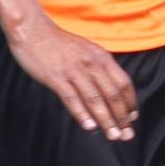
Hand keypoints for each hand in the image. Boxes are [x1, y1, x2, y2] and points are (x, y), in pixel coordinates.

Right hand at [7, 15, 137, 140]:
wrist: (32, 29)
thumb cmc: (59, 43)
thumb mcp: (86, 50)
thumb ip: (98, 67)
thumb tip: (107, 90)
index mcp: (101, 56)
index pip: (123, 82)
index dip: (130, 102)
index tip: (132, 118)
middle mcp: (91, 63)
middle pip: (112, 94)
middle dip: (121, 117)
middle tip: (127, 135)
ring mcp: (74, 71)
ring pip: (95, 99)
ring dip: (106, 120)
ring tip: (112, 135)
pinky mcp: (56, 77)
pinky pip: (71, 98)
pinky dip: (82, 114)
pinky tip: (89, 127)